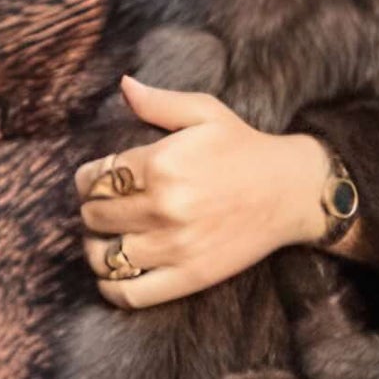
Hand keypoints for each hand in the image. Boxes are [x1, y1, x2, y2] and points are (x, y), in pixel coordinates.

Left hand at [76, 75, 334, 305]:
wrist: (291, 192)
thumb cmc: (245, 149)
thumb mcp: (205, 113)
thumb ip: (158, 102)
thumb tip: (123, 85)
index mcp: (161, 164)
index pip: (95, 178)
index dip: (87, 179)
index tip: (96, 180)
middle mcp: (163, 207)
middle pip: (94, 216)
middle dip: (92, 208)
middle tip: (105, 206)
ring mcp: (174, 247)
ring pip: (103, 255)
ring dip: (96, 246)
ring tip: (107, 237)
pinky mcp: (187, 277)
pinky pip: (129, 293)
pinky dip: (111, 287)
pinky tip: (114, 272)